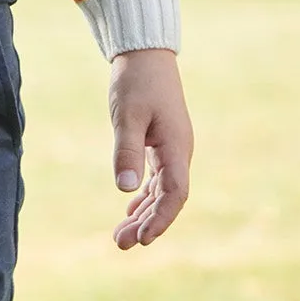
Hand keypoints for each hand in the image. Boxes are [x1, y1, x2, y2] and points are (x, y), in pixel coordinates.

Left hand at [108, 47, 191, 249]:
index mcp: (177, 148)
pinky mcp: (161, 143)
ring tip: (120, 236)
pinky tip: (130, 210)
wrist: (146, 55)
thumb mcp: (127, 116)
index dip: (160, 219)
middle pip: (167, 198)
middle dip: (146, 224)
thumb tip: (125, 189)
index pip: (175, 195)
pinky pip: (156, 178)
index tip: (142, 240)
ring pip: (161, 191)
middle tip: (120, 244)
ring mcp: (172, 149)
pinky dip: (144, 196)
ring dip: (143, 213)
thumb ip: (127, 151)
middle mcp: (179, 152)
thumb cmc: (136, 82)